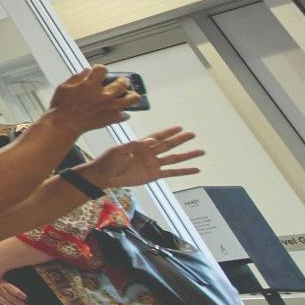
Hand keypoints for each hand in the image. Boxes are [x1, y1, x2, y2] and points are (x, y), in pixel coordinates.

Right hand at [46, 64, 138, 134]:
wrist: (64, 124)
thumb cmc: (62, 108)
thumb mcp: (65, 87)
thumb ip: (77, 77)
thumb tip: (86, 72)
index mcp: (91, 84)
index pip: (103, 69)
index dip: (100, 69)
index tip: (99, 71)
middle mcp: (104, 94)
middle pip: (123, 82)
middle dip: (121, 80)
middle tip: (119, 82)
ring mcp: (110, 106)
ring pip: (132, 98)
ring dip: (130, 95)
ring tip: (127, 95)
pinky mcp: (112, 118)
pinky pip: (125, 115)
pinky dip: (122, 113)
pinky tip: (117, 111)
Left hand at [82, 126, 203, 189]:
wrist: (104, 176)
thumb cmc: (108, 161)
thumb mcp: (117, 151)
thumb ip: (132, 145)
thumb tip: (148, 141)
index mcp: (140, 145)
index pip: (157, 137)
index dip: (168, 132)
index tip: (179, 128)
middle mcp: (149, 153)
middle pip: (168, 145)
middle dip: (180, 140)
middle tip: (192, 134)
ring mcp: (153, 164)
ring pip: (174, 158)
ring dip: (187, 155)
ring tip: (200, 151)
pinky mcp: (154, 175)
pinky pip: (171, 173)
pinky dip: (183, 171)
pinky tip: (195, 170)